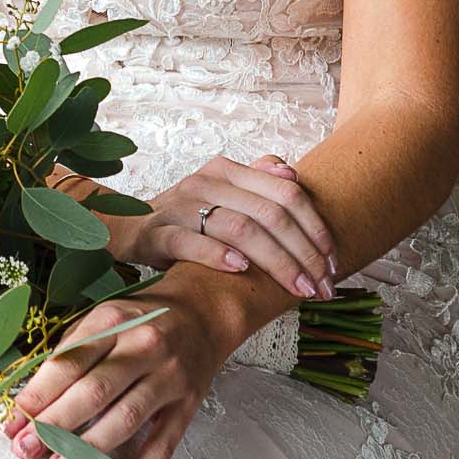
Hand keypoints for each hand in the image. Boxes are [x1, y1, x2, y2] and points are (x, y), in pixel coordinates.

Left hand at [0, 279, 224, 458]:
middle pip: (94, 391)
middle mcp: (144, 346)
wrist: (203, 313)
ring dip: (90, 448)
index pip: (69, 362)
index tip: (13, 423)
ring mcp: (169, 376)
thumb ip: (72, 352)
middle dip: (55, 425)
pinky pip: (164, 444)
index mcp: (114, 321)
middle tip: (26, 450)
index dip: (37, 396)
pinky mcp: (188, 404)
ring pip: (126, 418)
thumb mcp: (105, 317)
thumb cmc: (142, 319)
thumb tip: (32, 400)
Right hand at [109, 153, 337, 300]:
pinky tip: (241, 270)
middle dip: (304, 253)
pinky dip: (218, 255)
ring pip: (239, 227)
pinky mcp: (156, 232)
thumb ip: (257, 183)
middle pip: (269, 214)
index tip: (333, 261)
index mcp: (229, 170)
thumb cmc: (186, 218)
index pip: (286, 193)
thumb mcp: (222, 195)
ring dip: (275, 261)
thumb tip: (293, 177)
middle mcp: (206, 182)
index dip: (316, 227)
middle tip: (322, 286)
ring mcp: (180, 206)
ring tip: (296, 287)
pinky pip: (190, 241)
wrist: (125, 226)